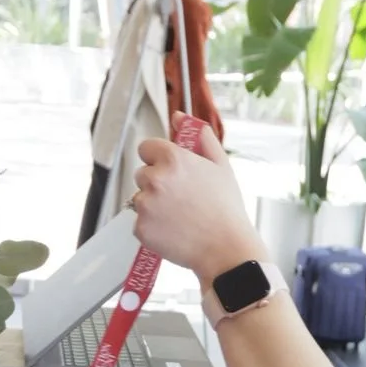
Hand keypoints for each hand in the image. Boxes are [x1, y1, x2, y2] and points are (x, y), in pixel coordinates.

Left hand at [132, 124, 258, 283]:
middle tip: (181, 198)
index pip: (146, 148)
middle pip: (142, 174)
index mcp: (173, 159)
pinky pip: (139, 222)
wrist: (225, 249)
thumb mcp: (221, 166)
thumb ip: (200, 137)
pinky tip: (173, 230)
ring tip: (180, 216)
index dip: (159, 159)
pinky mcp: (140, 228)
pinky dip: (152, 227)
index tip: (171, 171)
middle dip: (157, 183)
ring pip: (140, 198)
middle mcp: (155, 179)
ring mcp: (145, 205)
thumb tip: (179, 117)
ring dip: (153, 206)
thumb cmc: (226, 209)